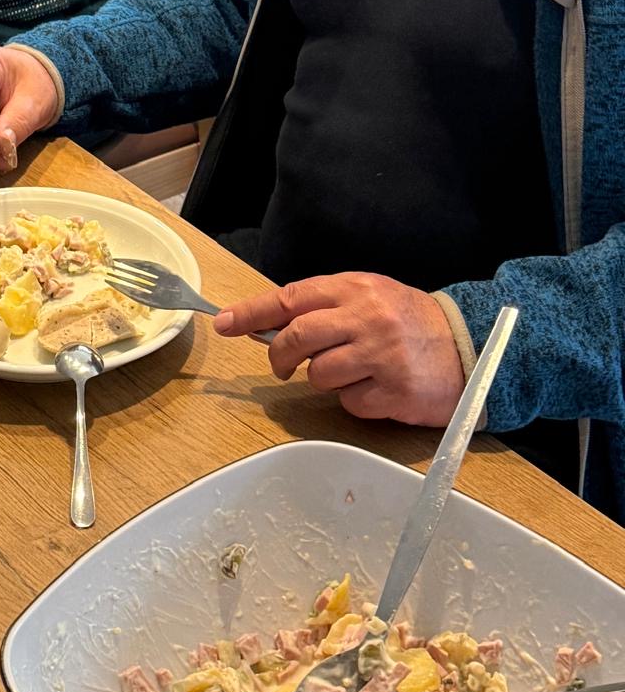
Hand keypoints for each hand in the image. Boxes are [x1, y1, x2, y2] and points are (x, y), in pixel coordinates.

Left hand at [214, 272, 465, 425]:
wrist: (470, 344)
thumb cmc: (408, 320)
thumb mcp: (368, 296)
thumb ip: (324, 305)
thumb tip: (269, 322)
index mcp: (354, 288)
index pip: (289, 299)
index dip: (250, 313)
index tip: (222, 323)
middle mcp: (366, 317)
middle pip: (297, 338)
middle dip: (279, 356)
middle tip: (282, 367)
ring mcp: (381, 355)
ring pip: (319, 374)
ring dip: (323, 379)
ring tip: (350, 372)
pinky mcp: (395, 391)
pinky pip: (350, 403)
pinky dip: (355, 401)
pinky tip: (377, 389)